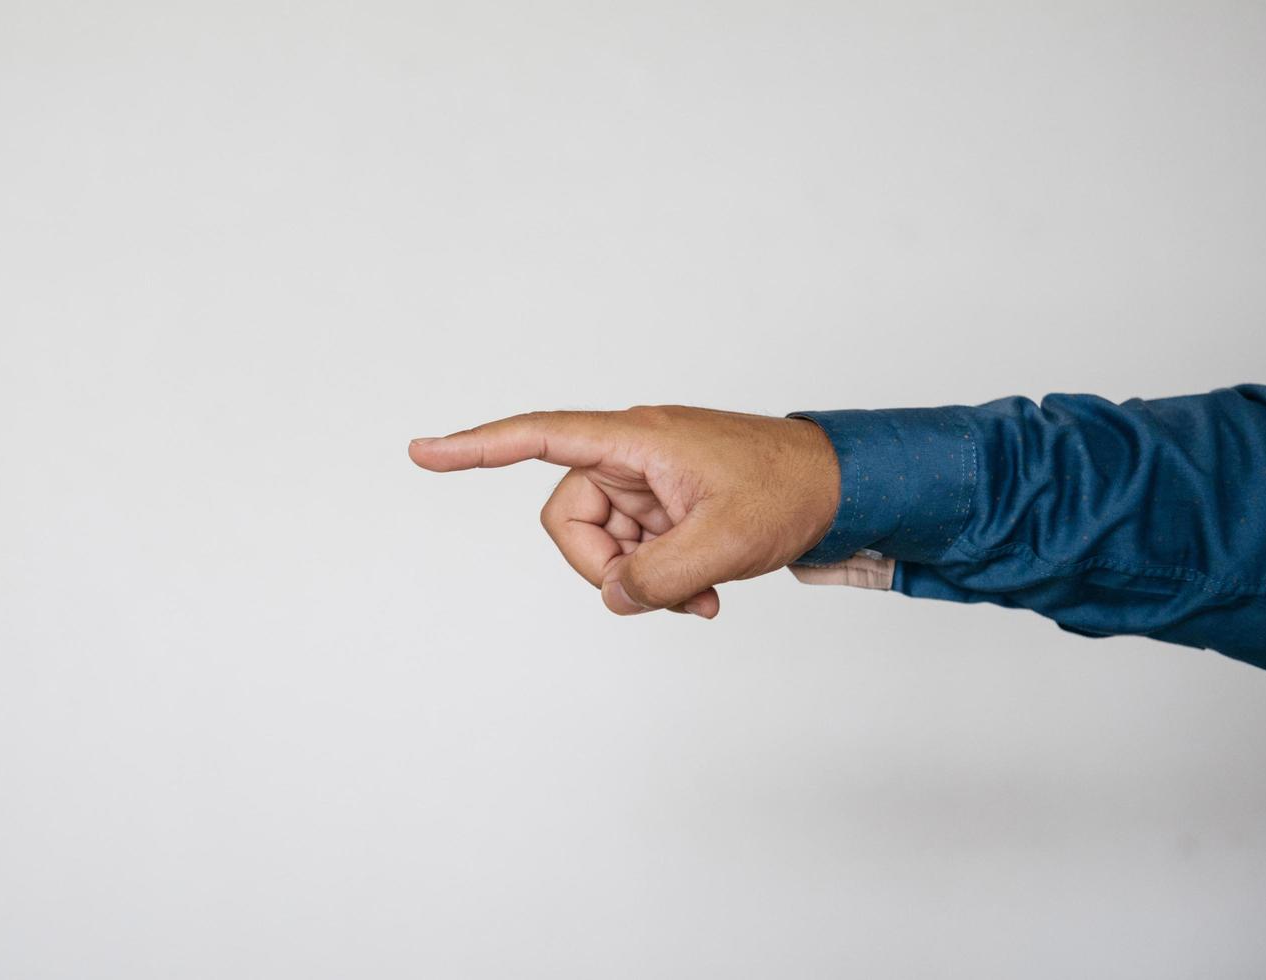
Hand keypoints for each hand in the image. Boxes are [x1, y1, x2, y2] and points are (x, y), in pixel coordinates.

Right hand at [408, 405, 840, 617]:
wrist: (841, 485)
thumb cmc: (788, 489)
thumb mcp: (721, 543)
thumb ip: (655, 578)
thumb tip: (615, 596)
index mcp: (635, 440)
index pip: (539, 438)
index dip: (476, 447)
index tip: (423, 452)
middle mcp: (631, 454)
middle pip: (569, 517)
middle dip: (603, 567)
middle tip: (657, 593)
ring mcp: (649, 480)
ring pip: (604, 542)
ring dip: (641, 580)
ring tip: (698, 597)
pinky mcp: (667, 503)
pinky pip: (637, 549)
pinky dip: (660, 579)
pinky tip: (704, 598)